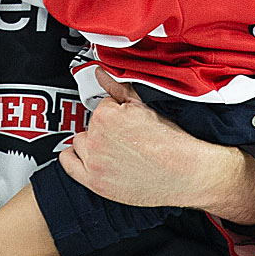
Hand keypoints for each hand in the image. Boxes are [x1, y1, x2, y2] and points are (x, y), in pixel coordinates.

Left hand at [59, 71, 254, 220]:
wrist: (185, 173)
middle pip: (89, 125)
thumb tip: (101, 73)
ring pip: (80, 142)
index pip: (101, 107)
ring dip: (92, 144)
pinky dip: (74, 158)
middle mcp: (97, 139)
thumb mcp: (145, 108)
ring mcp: (94, 162)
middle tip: (124, 138)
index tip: (126, 123)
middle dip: (103, 129)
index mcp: (107, 116)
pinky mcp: (95, 182)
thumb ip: (118, 89)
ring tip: (116, 150)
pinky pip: (68, 163)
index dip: (115, 114)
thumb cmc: (170, 143)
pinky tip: (89, 157)